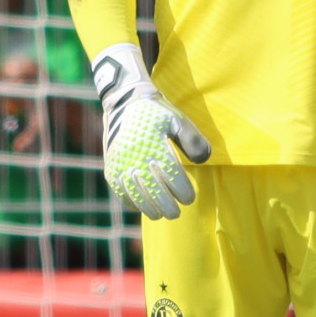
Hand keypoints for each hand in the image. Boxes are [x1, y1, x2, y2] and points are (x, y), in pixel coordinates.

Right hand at [89, 43, 213, 221]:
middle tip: (176, 213)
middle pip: (153, 190)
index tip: (189, 199)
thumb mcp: (178, 120)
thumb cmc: (156, 112)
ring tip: (160, 215)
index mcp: (154, 145)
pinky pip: (119, 190)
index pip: (171, 176)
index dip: (181, 191)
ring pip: (135, 194)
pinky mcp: (110, 166)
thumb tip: (205, 160)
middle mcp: (135, 156)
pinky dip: (130, 201)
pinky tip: (141, 206)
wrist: (125, 101)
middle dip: (166, 205)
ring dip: (148, 208)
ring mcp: (120, 163)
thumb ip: (193, 140)